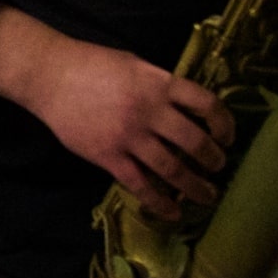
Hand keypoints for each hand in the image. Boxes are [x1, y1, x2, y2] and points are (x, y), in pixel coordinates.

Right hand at [0, 4, 233, 221]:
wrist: (50, 76)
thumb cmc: (92, 65)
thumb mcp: (135, 65)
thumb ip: (161, 86)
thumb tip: (187, 108)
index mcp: (159, 84)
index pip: (206, 104)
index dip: (224, 124)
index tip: (227, 137)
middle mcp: (149, 111)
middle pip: (194, 142)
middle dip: (213, 160)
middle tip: (219, 168)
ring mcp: (129, 136)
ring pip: (172, 168)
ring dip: (195, 186)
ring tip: (207, 195)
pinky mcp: (108, 156)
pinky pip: (140, 185)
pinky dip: (160, 202)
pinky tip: (172, 212)